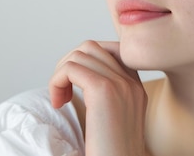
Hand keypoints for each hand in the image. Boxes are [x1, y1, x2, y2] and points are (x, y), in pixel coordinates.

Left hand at [49, 40, 147, 155]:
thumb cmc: (109, 153)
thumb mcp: (111, 119)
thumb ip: (104, 95)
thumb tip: (75, 76)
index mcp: (135, 86)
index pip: (108, 50)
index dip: (83, 62)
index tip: (72, 87)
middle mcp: (131, 81)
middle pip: (91, 48)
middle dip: (68, 65)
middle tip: (62, 93)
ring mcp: (120, 84)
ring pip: (80, 54)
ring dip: (60, 73)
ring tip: (60, 99)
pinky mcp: (104, 91)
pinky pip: (71, 68)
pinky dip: (57, 81)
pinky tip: (59, 103)